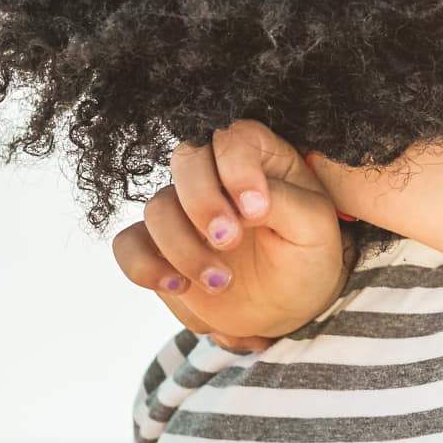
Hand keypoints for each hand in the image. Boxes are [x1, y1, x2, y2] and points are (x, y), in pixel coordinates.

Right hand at [110, 121, 349, 350]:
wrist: (287, 306)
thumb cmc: (306, 257)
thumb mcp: (314, 228)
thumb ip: (285, 202)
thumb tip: (244, 201)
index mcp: (260, 157)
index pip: (234, 136)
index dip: (237, 168)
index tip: (256, 211)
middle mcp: (215, 176)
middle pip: (186, 160)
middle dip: (203, 203)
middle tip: (229, 241)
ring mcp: (183, 209)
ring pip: (158, 207)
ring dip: (184, 247)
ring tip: (222, 281)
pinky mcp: (158, 246)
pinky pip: (129, 244)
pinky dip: (145, 266)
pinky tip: (179, 286)